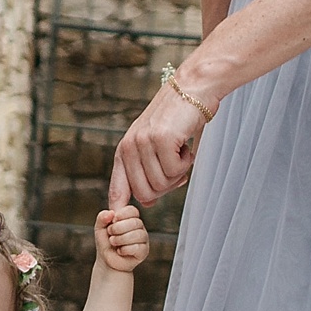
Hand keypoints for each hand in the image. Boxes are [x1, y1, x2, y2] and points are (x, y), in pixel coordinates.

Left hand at [95, 203, 149, 273]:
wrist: (107, 261)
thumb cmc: (105, 242)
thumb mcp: (100, 228)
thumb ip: (102, 217)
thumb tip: (111, 213)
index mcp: (130, 218)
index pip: (132, 210)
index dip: (122, 214)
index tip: (113, 221)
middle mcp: (139, 227)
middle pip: (135, 222)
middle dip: (118, 228)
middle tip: (110, 234)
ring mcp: (143, 239)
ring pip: (137, 234)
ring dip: (120, 239)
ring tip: (113, 242)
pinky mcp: (144, 251)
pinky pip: (137, 247)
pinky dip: (125, 249)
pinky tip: (120, 251)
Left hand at [109, 81, 206, 206]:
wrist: (193, 88)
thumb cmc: (177, 120)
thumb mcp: (155, 145)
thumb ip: (147, 171)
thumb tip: (147, 203)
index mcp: (124, 151)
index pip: (117, 189)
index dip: (121, 208)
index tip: (126, 222)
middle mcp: (129, 147)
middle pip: (146, 193)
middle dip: (166, 187)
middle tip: (177, 167)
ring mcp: (143, 143)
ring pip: (162, 184)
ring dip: (179, 173)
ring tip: (181, 151)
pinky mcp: (161, 139)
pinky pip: (175, 171)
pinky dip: (187, 162)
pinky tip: (186, 145)